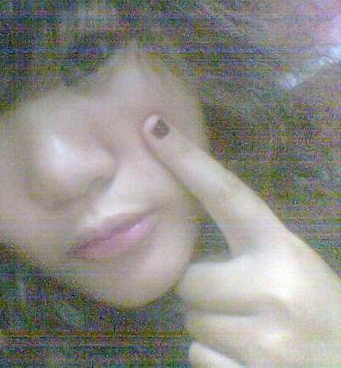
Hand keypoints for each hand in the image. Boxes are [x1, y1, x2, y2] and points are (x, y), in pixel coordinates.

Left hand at [142, 115, 340, 366]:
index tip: (153, 128)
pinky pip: (196, 355)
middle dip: (204, 293)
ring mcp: (264, 338)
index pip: (227, 195)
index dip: (187, 160)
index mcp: (284, 252)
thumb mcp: (292, 270)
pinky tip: (250, 360)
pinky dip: (215, 359)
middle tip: (242, 305)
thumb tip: (187, 252)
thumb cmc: (318, 314)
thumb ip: (249, 253)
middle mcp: (274, 288)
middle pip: (188, 281)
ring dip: (211, 327)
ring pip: (190, 321)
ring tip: (253, 334)